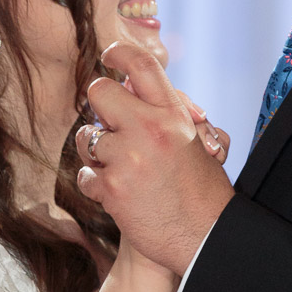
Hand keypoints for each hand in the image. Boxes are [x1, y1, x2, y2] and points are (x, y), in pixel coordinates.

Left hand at [76, 42, 234, 273]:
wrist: (206, 239)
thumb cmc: (205, 194)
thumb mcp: (200, 145)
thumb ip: (173, 117)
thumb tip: (138, 91)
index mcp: (173, 116)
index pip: (141, 66)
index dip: (120, 52)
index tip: (109, 54)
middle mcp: (149, 130)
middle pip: (99, 91)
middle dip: (100, 106)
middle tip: (110, 123)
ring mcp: (127, 158)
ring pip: (87, 136)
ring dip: (97, 151)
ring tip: (118, 167)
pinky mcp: (111, 188)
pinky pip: (86, 175)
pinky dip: (96, 185)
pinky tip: (116, 194)